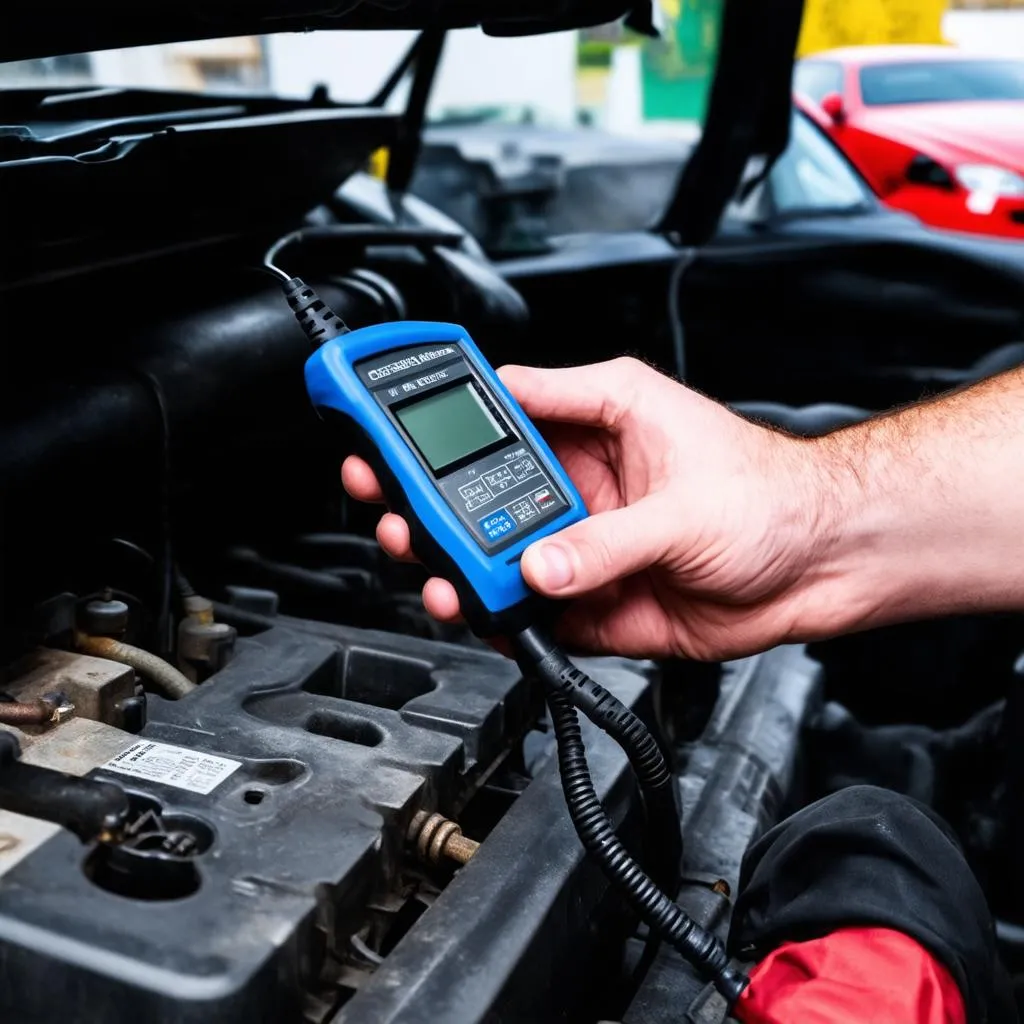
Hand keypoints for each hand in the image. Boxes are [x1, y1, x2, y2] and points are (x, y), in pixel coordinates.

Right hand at [343, 357, 837, 659]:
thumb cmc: (776, 499)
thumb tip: (542, 565)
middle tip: (392, 506)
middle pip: (487, 485)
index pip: (508, 404)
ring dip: (464, 563)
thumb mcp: (686, 508)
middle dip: (434, 496)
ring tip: (436, 570)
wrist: (823, 566)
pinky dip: (507, 616)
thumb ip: (606, 542)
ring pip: (504, 551)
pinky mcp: (598, 596)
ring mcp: (588, 540)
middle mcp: (586, 480)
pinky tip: (486, 614)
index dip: (449, 410)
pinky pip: (536, 608)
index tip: (397, 419)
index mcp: (603, 420)